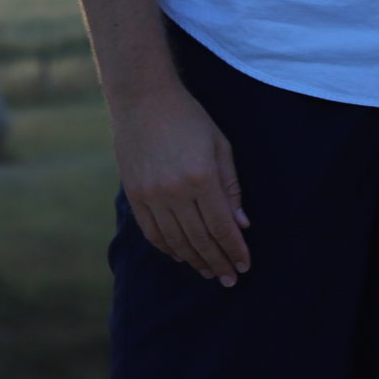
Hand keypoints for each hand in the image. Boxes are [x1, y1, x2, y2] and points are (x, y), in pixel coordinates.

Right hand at [112, 83, 250, 283]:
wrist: (143, 100)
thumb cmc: (189, 118)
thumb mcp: (220, 145)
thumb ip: (231, 186)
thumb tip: (242, 224)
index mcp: (201, 178)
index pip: (221, 226)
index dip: (234, 249)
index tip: (244, 266)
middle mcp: (174, 191)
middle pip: (199, 239)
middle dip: (217, 262)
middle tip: (230, 279)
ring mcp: (151, 195)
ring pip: (175, 241)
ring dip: (194, 260)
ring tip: (209, 272)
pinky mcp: (134, 195)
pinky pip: (152, 232)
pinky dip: (168, 248)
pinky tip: (181, 256)